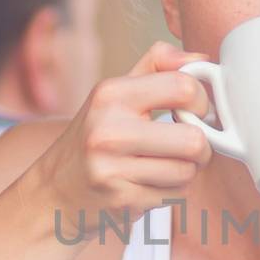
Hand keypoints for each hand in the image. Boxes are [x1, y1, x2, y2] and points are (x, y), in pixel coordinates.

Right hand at [30, 41, 213, 226]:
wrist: (55, 189)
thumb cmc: (95, 136)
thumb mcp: (115, 92)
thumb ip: (157, 67)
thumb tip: (201, 58)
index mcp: (111, 94)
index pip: (183, 87)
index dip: (203, 101)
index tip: (197, 111)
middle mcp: (109, 130)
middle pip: (193, 140)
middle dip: (201, 146)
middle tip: (189, 146)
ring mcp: (112, 169)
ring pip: (187, 171)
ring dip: (186, 171)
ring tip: (165, 165)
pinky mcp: (122, 201)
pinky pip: (175, 194)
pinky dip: (171, 191)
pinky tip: (151, 183)